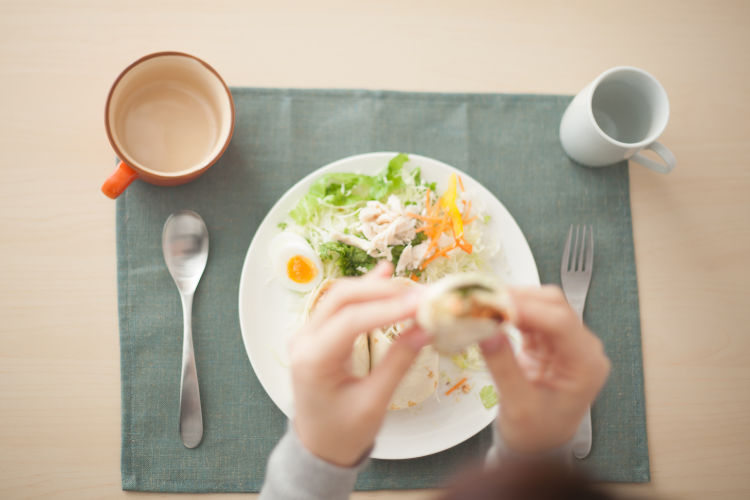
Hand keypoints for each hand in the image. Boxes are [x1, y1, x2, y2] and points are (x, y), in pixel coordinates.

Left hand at [289, 262, 428, 466]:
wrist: (319, 447)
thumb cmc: (342, 432)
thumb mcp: (374, 403)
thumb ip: (398, 362)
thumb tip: (426, 328)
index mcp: (312, 360)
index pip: (351, 321)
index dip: (388, 308)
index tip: (421, 302)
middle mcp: (304, 340)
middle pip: (343, 298)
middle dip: (383, 292)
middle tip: (420, 294)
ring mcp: (308, 333)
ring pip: (341, 296)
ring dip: (376, 288)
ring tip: (410, 288)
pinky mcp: (318, 333)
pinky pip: (340, 304)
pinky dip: (365, 290)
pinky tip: (384, 273)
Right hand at [480, 286, 610, 453]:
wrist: (538, 445)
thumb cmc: (537, 433)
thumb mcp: (519, 405)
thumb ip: (504, 367)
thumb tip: (487, 331)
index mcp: (586, 365)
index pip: (561, 323)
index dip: (528, 309)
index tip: (496, 304)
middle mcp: (582, 348)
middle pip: (554, 306)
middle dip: (518, 299)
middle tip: (483, 300)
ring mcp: (565, 342)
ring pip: (541, 305)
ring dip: (512, 302)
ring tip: (483, 304)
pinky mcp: (547, 341)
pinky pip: (530, 316)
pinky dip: (509, 312)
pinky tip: (492, 313)